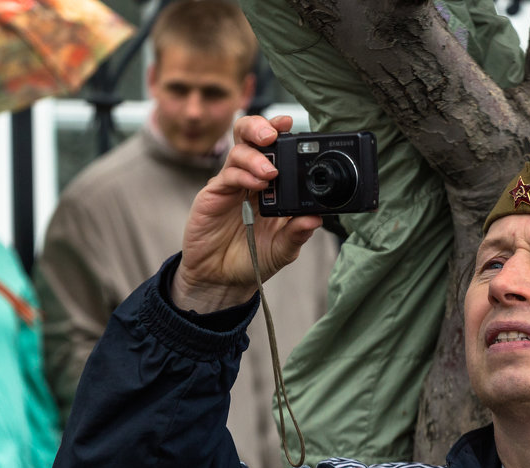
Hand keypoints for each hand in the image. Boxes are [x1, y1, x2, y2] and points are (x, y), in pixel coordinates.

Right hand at [176, 114, 323, 312]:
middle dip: (262, 128)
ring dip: (255, 156)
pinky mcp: (213, 195)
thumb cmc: (253, 259)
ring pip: (238, 151)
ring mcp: (231, 185)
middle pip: (250, 138)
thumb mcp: (283, 249)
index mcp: (271, 186)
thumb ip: (297, 233)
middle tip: (275, 134)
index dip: (281, 133)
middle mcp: (251, 179)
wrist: (222, 279)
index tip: (292, 124)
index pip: (275, 150)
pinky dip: (242, 175)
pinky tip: (256, 184)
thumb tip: (316, 218)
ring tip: (270, 171)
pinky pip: (227, 176)